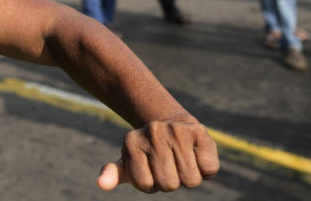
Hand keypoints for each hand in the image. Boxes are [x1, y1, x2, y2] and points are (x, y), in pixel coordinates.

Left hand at [97, 116, 218, 192]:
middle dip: (170, 182)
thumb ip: (114, 173)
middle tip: (168, 166)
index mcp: (131, 141)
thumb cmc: (149, 153)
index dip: (151, 185)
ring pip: (191, 180)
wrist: (172, 124)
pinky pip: (209, 168)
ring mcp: (176, 130)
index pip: (145, 185)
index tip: (150, 171)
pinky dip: (206, 169)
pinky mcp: (198, 131)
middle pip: (169, 184)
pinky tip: (195, 155)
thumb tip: (102, 184)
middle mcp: (152, 132)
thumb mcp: (129, 162)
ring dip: (188, 177)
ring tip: (181, 161)